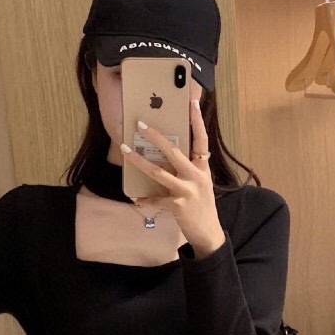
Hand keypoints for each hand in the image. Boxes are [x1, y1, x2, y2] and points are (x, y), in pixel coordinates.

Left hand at [120, 99, 225, 257]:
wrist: (209, 232)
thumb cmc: (202, 206)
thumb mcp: (201, 184)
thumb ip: (188, 169)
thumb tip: (167, 155)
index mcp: (202, 169)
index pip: (201, 139)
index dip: (197, 121)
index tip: (192, 102)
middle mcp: (196, 177)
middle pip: (174, 152)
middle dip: (156, 137)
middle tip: (141, 124)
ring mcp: (187, 191)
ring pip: (158, 172)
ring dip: (139, 161)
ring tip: (125, 150)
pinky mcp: (177, 205)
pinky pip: (155, 199)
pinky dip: (144, 200)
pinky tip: (134, 198)